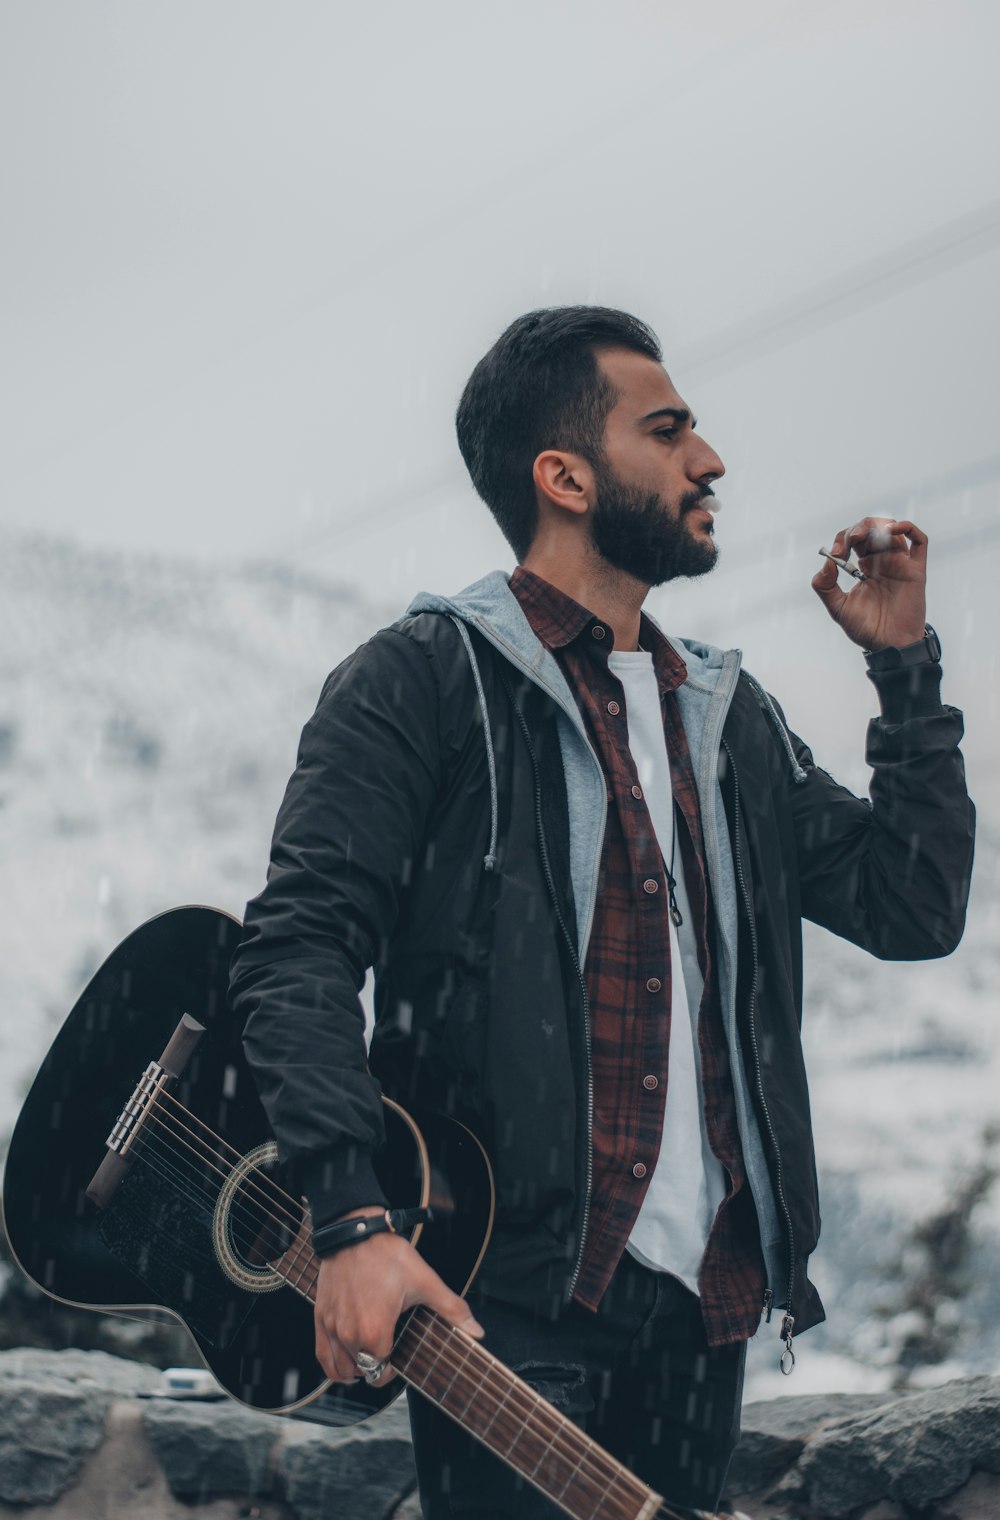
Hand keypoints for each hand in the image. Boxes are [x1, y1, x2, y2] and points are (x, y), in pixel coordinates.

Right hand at [313, 1212, 483, 1387]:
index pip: (382, 1374)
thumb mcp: (425, 1280)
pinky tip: (346, 1358)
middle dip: (376, 1368)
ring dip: (355, 1369)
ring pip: (340, 1370)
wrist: (355, 1231)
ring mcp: (332, 1327)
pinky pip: (322, 1356)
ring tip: (369, 1357)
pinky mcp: (320, 1317)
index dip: (394, 1369)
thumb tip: (476, 1332)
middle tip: (389, 1351)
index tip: (401, 1356)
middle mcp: (349, 1335)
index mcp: (375, 1332)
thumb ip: (451, 1310)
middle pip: (362, 1372)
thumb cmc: (387, 1255)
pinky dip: (333, 1364)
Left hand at [812, 517, 927, 651]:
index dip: (842, 539)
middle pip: (871, 529)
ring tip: (863, 537)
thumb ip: (825, 585)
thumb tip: (827, 561)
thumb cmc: (866, 629)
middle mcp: (883, 561)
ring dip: (877, 526)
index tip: (835, 554)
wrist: (889, 646)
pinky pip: (919, 541)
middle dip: (857, 529)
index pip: (853, 540)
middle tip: (849, 542)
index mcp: (865, 567)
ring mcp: (900, 564)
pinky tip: (893, 529)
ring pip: (892, 530)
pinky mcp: (915, 570)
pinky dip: (908, 528)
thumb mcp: (837, 608)